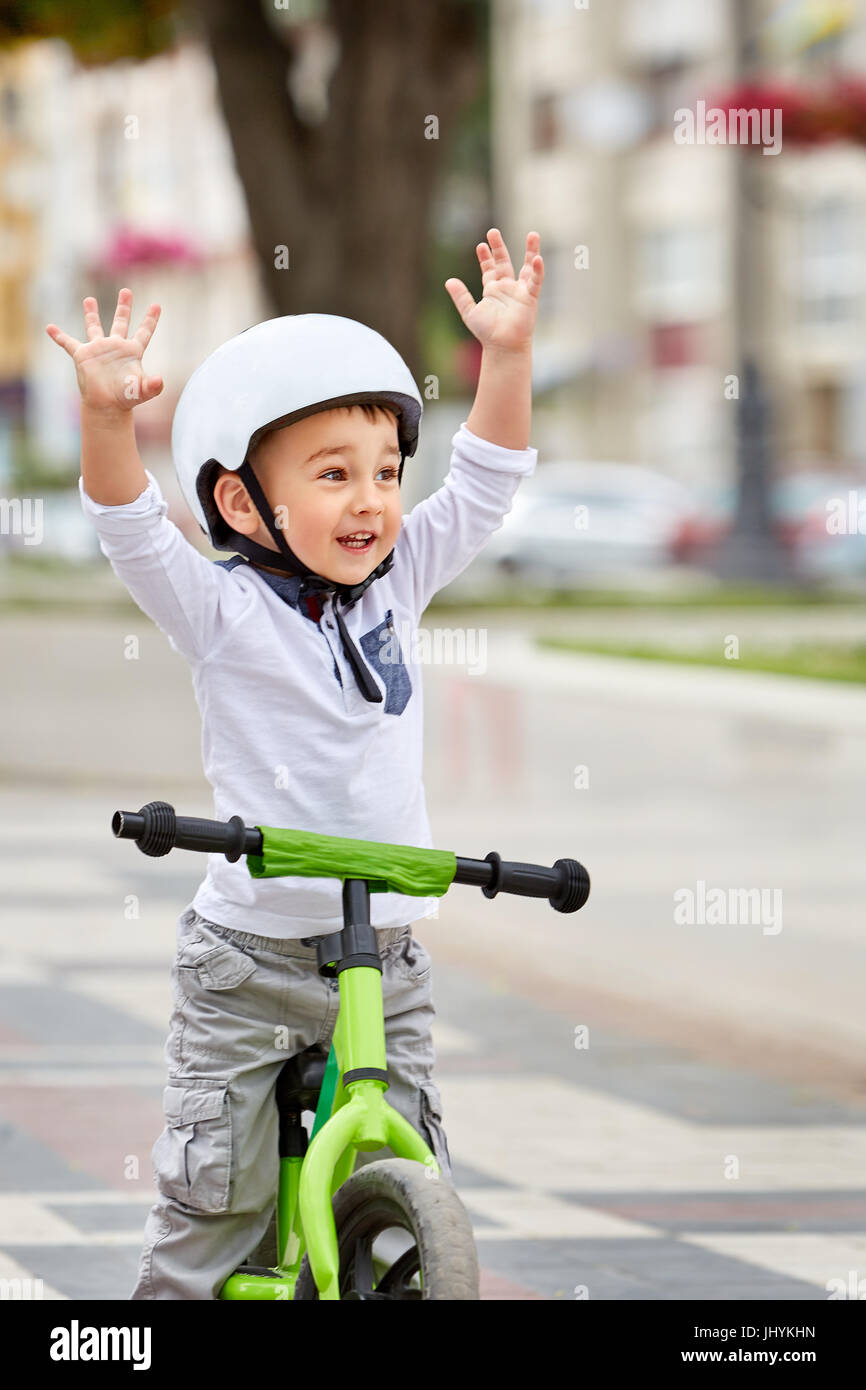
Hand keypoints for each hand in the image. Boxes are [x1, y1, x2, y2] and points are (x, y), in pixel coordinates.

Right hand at [46, 288, 162, 413]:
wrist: (106, 406)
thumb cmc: (126, 398)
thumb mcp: (142, 391)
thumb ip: (153, 386)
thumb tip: (160, 380)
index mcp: (131, 352)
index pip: (144, 332)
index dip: (150, 320)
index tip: (157, 305)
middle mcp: (115, 347)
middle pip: (121, 322)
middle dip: (124, 307)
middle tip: (126, 290)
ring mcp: (98, 350)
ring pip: (94, 327)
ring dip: (91, 314)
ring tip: (89, 299)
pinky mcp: (82, 356)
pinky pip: (68, 343)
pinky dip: (59, 336)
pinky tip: (50, 328)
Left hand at [444, 229, 542, 353]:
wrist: (502, 346)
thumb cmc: (487, 332)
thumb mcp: (469, 312)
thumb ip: (460, 296)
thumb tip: (449, 281)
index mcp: (493, 290)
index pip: (490, 268)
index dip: (485, 257)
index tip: (481, 245)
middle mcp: (507, 288)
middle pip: (504, 262)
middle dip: (499, 247)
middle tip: (493, 232)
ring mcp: (520, 291)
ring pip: (527, 267)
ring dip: (531, 251)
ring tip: (533, 234)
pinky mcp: (530, 297)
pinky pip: (535, 281)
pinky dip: (538, 270)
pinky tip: (537, 258)